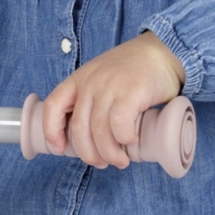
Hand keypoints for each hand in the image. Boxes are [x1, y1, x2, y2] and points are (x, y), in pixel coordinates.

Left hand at [42, 32, 185, 167]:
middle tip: (102, 163)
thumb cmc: (134, 70)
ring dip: (109, 153)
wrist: (163, 51)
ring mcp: (110, 86)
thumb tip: (92, 139)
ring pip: (100, 131)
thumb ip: (94, 100)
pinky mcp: (131, 92)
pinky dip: (124, 139)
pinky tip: (131, 141)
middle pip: (79, 128)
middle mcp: (90, 82)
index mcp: (79, 79)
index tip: (60, 149)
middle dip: (89, 153)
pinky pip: (120, 125)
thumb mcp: (103, 78)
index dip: (51, 131)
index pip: (52, 106)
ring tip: (120, 161)